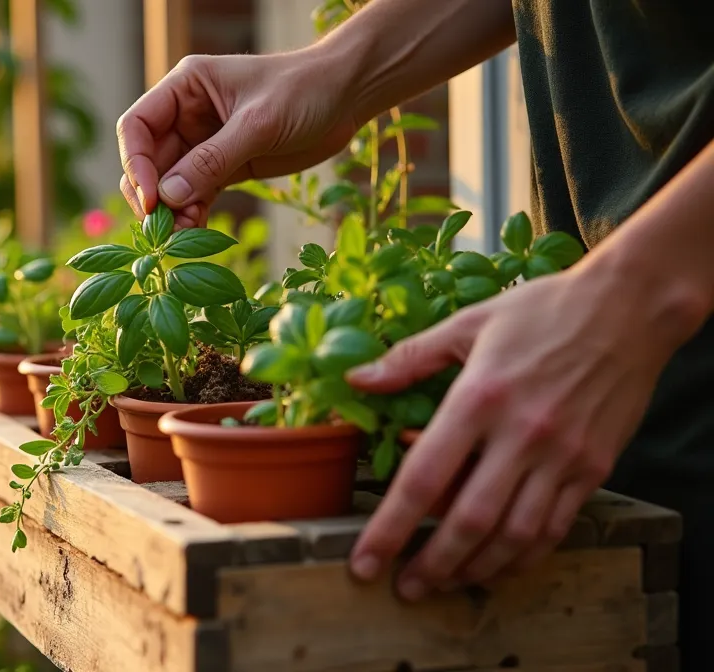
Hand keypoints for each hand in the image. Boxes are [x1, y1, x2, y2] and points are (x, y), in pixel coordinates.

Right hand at [117, 50, 358, 227]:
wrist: (348, 97)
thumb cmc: (305, 91)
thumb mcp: (259, 123)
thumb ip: (213, 159)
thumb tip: (168, 197)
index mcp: (185, 87)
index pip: (137, 126)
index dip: (136, 163)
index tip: (152, 198)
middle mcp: (186, 114)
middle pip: (147, 160)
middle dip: (152, 194)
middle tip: (166, 227)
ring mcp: (202, 143)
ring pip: (168, 184)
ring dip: (171, 211)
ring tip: (186, 234)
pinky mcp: (223, 167)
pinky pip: (194, 195)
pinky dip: (191, 215)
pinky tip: (197, 232)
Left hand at [345, 265, 686, 599]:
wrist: (629, 307)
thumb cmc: (542, 310)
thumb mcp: (468, 323)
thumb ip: (410, 358)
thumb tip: (357, 381)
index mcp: (479, 398)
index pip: (424, 478)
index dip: (389, 528)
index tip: (365, 560)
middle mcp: (521, 434)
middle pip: (469, 521)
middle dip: (431, 564)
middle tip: (405, 589)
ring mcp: (562, 455)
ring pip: (515, 534)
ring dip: (476, 568)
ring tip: (445, 582)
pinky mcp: (594, 467)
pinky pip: (555, 526)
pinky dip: (524, 555)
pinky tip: (498, 564)